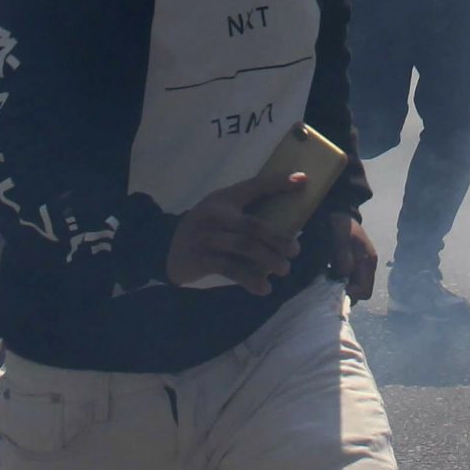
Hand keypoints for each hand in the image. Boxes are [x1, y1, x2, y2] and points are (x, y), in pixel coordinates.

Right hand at [164, 171, 304, 292]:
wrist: (166, 248)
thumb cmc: (206, 228)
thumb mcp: (221, 209)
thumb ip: (247, 206)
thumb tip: (289, 208)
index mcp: (224, 199)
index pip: (254, 186)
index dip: (278, 183)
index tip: (303, 181)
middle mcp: (215, 216)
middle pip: (253, 225)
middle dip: (278, 238)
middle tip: (295, 250)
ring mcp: (207, 238)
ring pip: (244, 247)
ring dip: (268, 259)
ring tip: (284, 269)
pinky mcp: (200, 259)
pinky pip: (229, 268)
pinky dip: (249, 279)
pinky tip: (263, 288)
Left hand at [329, 214, 378, 301]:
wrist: (339, 212)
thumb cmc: (341, 224)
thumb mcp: (342, 236)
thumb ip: (344, 254)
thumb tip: (345, 273)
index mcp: (368, 262)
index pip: (364, 291)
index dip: (350, 294)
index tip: (333, 290)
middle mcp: (367, 268)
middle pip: (360, 293)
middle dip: (344, 293)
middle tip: (327, 287)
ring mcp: (360, 267)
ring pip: (353, 289)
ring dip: (340, 288)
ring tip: (326, 282)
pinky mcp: (352, 266)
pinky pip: (347, 281)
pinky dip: (337, 283)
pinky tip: (327, 276)